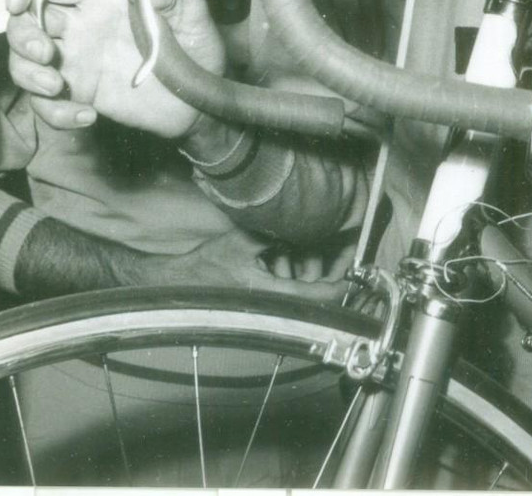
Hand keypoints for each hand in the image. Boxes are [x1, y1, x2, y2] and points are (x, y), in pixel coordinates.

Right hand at [6, 0, 223, 137]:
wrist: (202, 99)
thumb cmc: (197, 48)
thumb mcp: (192, 12)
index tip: (20, 0)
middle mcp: (82, 27)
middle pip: (25, 21)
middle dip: (22, 35)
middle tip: (45, 52)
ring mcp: (77, 63)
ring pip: (24, 62)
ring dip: (27, 74)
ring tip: (57, 86)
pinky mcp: (80, 96)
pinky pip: (46, 105)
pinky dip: (55, 113)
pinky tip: (86, 115)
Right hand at [132, 227, 346, 301]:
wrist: (180, 284)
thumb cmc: (206, 265)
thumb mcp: (242, 241)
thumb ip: (274, 236)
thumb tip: (301, 227)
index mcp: (269, 293)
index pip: (313, 296)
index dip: (336, 288)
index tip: (351, 276)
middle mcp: (269, 305)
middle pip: (308, 293)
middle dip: (317, 272)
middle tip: (322, 251)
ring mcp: (263, 305)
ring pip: (295, 291)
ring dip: (300, 271)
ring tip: (290, 249)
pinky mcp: (257, 302)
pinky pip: (282, 290)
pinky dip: (285, 275)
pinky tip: (276, 257)